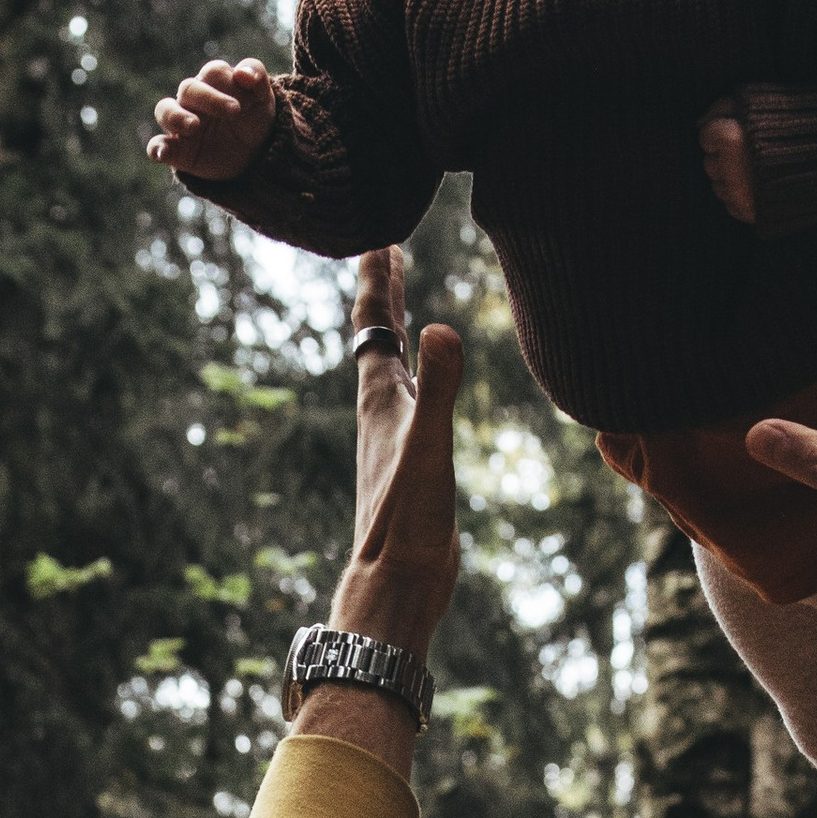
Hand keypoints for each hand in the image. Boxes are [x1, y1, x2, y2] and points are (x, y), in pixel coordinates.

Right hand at [147, 57, 276, 179]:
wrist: (254, 155)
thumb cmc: (254, 118)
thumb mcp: (263, 98)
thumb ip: (256, 76)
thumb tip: (243, 73)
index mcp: (214, 82)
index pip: (214, 72)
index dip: (229, 83)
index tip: (246, 103)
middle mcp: (194, 99)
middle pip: (189, 88)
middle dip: (210, 98)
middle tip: (234, 112)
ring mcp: (181, 123)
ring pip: (165, 110)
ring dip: (176, 116)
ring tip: (193, 126)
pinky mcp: (176, 150)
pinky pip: (157, 145)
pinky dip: (156, 148)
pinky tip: (162, 153)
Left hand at [335, 247, 459, 653]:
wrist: (397, 582)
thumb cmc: (409, 521)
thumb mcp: (431, 446)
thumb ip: (440, 386)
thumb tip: (437, 327)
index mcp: (381, 398)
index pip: (375, 323)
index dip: (378, 278)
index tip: (380, 235)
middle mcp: (382, 411)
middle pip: (378, 337)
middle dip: (384, 292)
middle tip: (386, 247)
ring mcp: (394, 436)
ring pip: (391, 366)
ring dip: (394, 329)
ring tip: (401, 303)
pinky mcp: (410, 461)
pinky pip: (410, 397)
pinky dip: (414, 372)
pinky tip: (422, 383)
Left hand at [698, 104, 755, 222]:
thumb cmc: (792, 124)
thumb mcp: (757, 102)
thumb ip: (722, 107)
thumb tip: (698, 124)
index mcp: (731, 138)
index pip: (706, 136)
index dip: (720, 132)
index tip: (737, 132)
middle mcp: (730, 168)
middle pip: (710, 163)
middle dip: (725, 156)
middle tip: (750, 151)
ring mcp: (738, 193)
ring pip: (718, 185)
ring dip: (732, 177)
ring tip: (758, 169)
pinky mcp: (747, 212)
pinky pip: (731, 205)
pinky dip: (742, 196)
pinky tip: (761, 185)